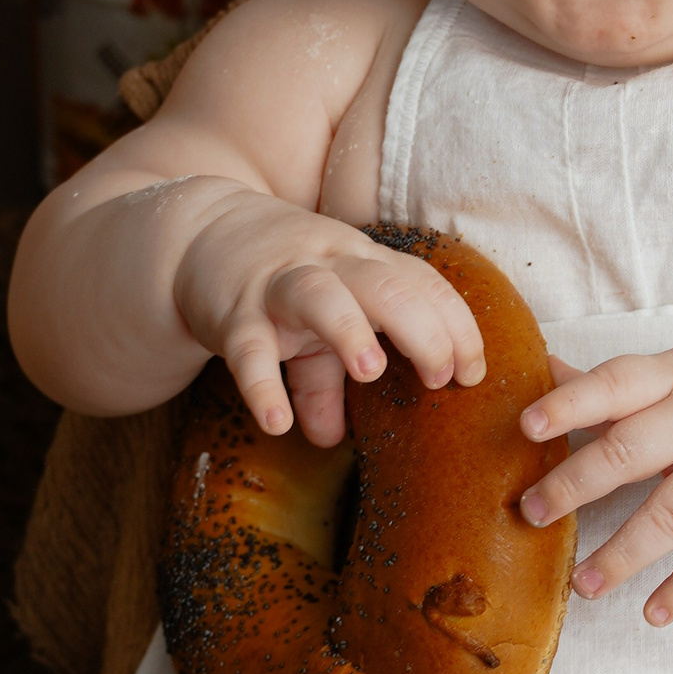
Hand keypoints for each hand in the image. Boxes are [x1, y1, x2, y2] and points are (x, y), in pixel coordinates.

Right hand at [173, 185, 484, 444]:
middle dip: (420, 329)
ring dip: (350, 330)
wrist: (198, 232)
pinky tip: (278, 422)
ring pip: (321, 296)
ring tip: (371, 370)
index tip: (474, 372)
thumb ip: (325, 377)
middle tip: (439, 377)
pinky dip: (263, 385)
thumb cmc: (276, 279)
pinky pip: (248, 348)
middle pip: (384, 285)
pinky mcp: (232, 311)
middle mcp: (327, 266)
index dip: (455, 323)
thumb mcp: (313, 317)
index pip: (420, 283)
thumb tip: (330, 441)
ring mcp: (278, 285)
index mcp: (360, 263)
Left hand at [515, 348, 672, 626]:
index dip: (571, 404)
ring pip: (672, 515)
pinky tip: (652, 612)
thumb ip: (608, 383)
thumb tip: (541, 365)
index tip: (527, 426)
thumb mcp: (670, 374)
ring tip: (581, 583)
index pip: (617, 383)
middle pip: (633, 451)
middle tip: (533, 512)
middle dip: (577, 484)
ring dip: (623, 554)